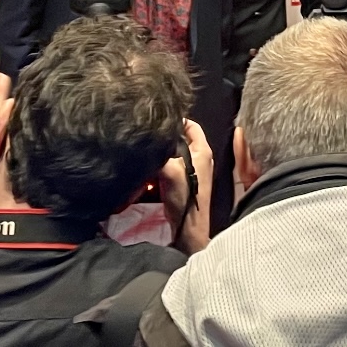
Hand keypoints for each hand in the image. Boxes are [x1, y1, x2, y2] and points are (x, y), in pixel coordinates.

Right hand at [159, 119, 212, 253]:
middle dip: (164, 138)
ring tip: (144, 150)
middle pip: (180, 138)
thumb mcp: (170, 169)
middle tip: (147, 135)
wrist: (187, 227)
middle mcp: (199, 156)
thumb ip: (161, 152)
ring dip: (160, 153)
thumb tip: (148, 141)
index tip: (157, 120)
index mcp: (202, 149)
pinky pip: (169, 166)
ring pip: (173, 153)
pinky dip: (159, 166)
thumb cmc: (184, 195)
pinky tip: (147, 167)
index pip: (190, 124)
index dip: (175, 120)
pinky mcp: (183, 181)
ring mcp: (192, 170)